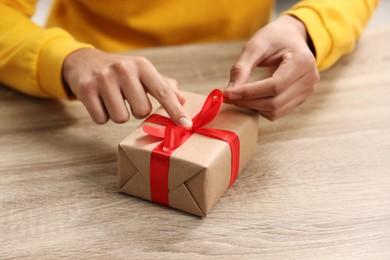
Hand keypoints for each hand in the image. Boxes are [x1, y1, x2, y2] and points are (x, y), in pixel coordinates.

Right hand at [62, 48, 191, 127]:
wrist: (84, 62)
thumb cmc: (121, 71)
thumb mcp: (143, 72)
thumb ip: (163, 86)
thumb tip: (182, 100)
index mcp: (142, 66)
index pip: (163, 92)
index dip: (175, 110)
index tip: (186, 125)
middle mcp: (123, 69)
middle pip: (141, 111)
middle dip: (137, 111)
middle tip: (127, 98)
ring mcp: (103, 78)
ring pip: (121, 118)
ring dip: (119, 115)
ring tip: (113, 99)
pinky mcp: (86, 89)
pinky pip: (102, 119)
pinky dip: (102, 116)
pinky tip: (99, 101)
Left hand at [223, 15, 318, 119]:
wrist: (291, 37)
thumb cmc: (273, 37)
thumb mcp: (255, 45)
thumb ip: (241, 68)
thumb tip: (229, 92)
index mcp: (303, 61)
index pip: (274, 86)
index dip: (249, 92)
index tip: (228, 94)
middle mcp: (310, 78)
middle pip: (275, 102)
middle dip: (248, 102)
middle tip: (228, 97)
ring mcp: (307, 91)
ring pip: (276, 111)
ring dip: (253, 107)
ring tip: (237, 97)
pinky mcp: (301, 99)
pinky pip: (278, 112)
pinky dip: (260, 109)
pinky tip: (250, 99)